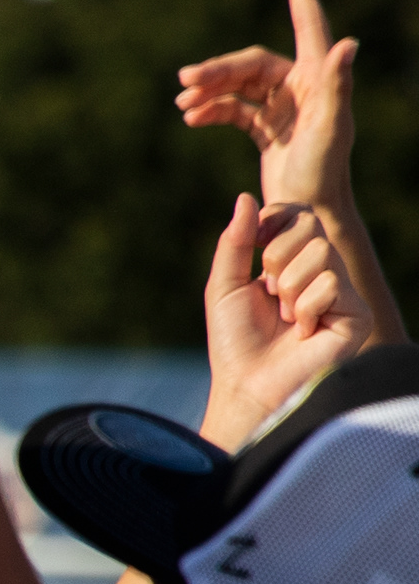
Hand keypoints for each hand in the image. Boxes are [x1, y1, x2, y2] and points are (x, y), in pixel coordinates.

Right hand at [181, 0, 360, 210]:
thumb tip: (347, 43)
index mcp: (318, 79)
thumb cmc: (321, 172)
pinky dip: (210, 110)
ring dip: (208, 90)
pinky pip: (232, 108)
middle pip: (250, 64)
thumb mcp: (328, 128)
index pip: (309, 27)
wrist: (306, 213)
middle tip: (185, 81)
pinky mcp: (264, 127)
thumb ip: (336, 85)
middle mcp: (300, 87)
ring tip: (183, 105)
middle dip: (217, 70)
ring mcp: (281, 106)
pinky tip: (191, 119)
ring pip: (236, 84)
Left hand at [200, 193, 368, 445]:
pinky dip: (305, 308)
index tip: (254, 245)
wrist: (249, 387)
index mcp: (293, 263)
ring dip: (288, 287)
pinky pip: (331, 283)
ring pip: (321, 252)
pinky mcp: (358, 314)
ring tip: (285, 318)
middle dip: (276, 258)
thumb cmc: (235, 341)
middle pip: (310, 226)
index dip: (272, 222)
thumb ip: (235, 241)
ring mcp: (344, 293)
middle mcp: (323, 273)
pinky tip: (303, 332)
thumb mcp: (224, 285)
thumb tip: (246, 196)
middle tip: (270, 294)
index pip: (296, 214)